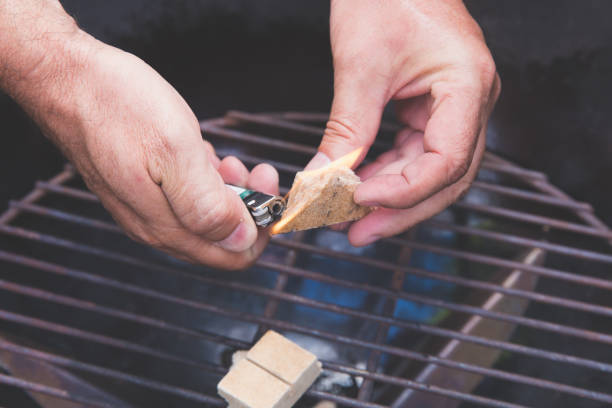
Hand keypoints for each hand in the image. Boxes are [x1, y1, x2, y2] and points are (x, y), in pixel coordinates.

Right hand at [4, 24, 277, 268]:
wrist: (68, 80)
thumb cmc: (119, 108)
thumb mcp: (174, 153)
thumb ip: (208, 205)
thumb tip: (241, 240)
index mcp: (167, 227)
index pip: (232, 256)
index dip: (260, 230)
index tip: (269, 194)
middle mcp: (157, 226)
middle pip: (221, 238)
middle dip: (247, 206)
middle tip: (254, 168)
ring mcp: (147, 207)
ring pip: (206, 215)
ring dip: (227, 190)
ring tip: (227, 157)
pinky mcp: (142, 188)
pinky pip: (187, 196)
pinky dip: (205, 178)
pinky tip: (201, 153)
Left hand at [312, 0, 499, 245]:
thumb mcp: (362, 65)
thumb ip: (347, 128)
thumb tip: (322, 178)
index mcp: (467, 85)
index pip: (447, 161)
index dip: (404, 191)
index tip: (358, 201)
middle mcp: (470, 103)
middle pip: (445, 178)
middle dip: (399, 210)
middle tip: (355, 232)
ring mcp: (454, 108)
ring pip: (429, 173)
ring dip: (390, 197)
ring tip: (348, 218)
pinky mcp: (431, 110)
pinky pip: (414, 154)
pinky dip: (386, 174)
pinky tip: (357, 188)